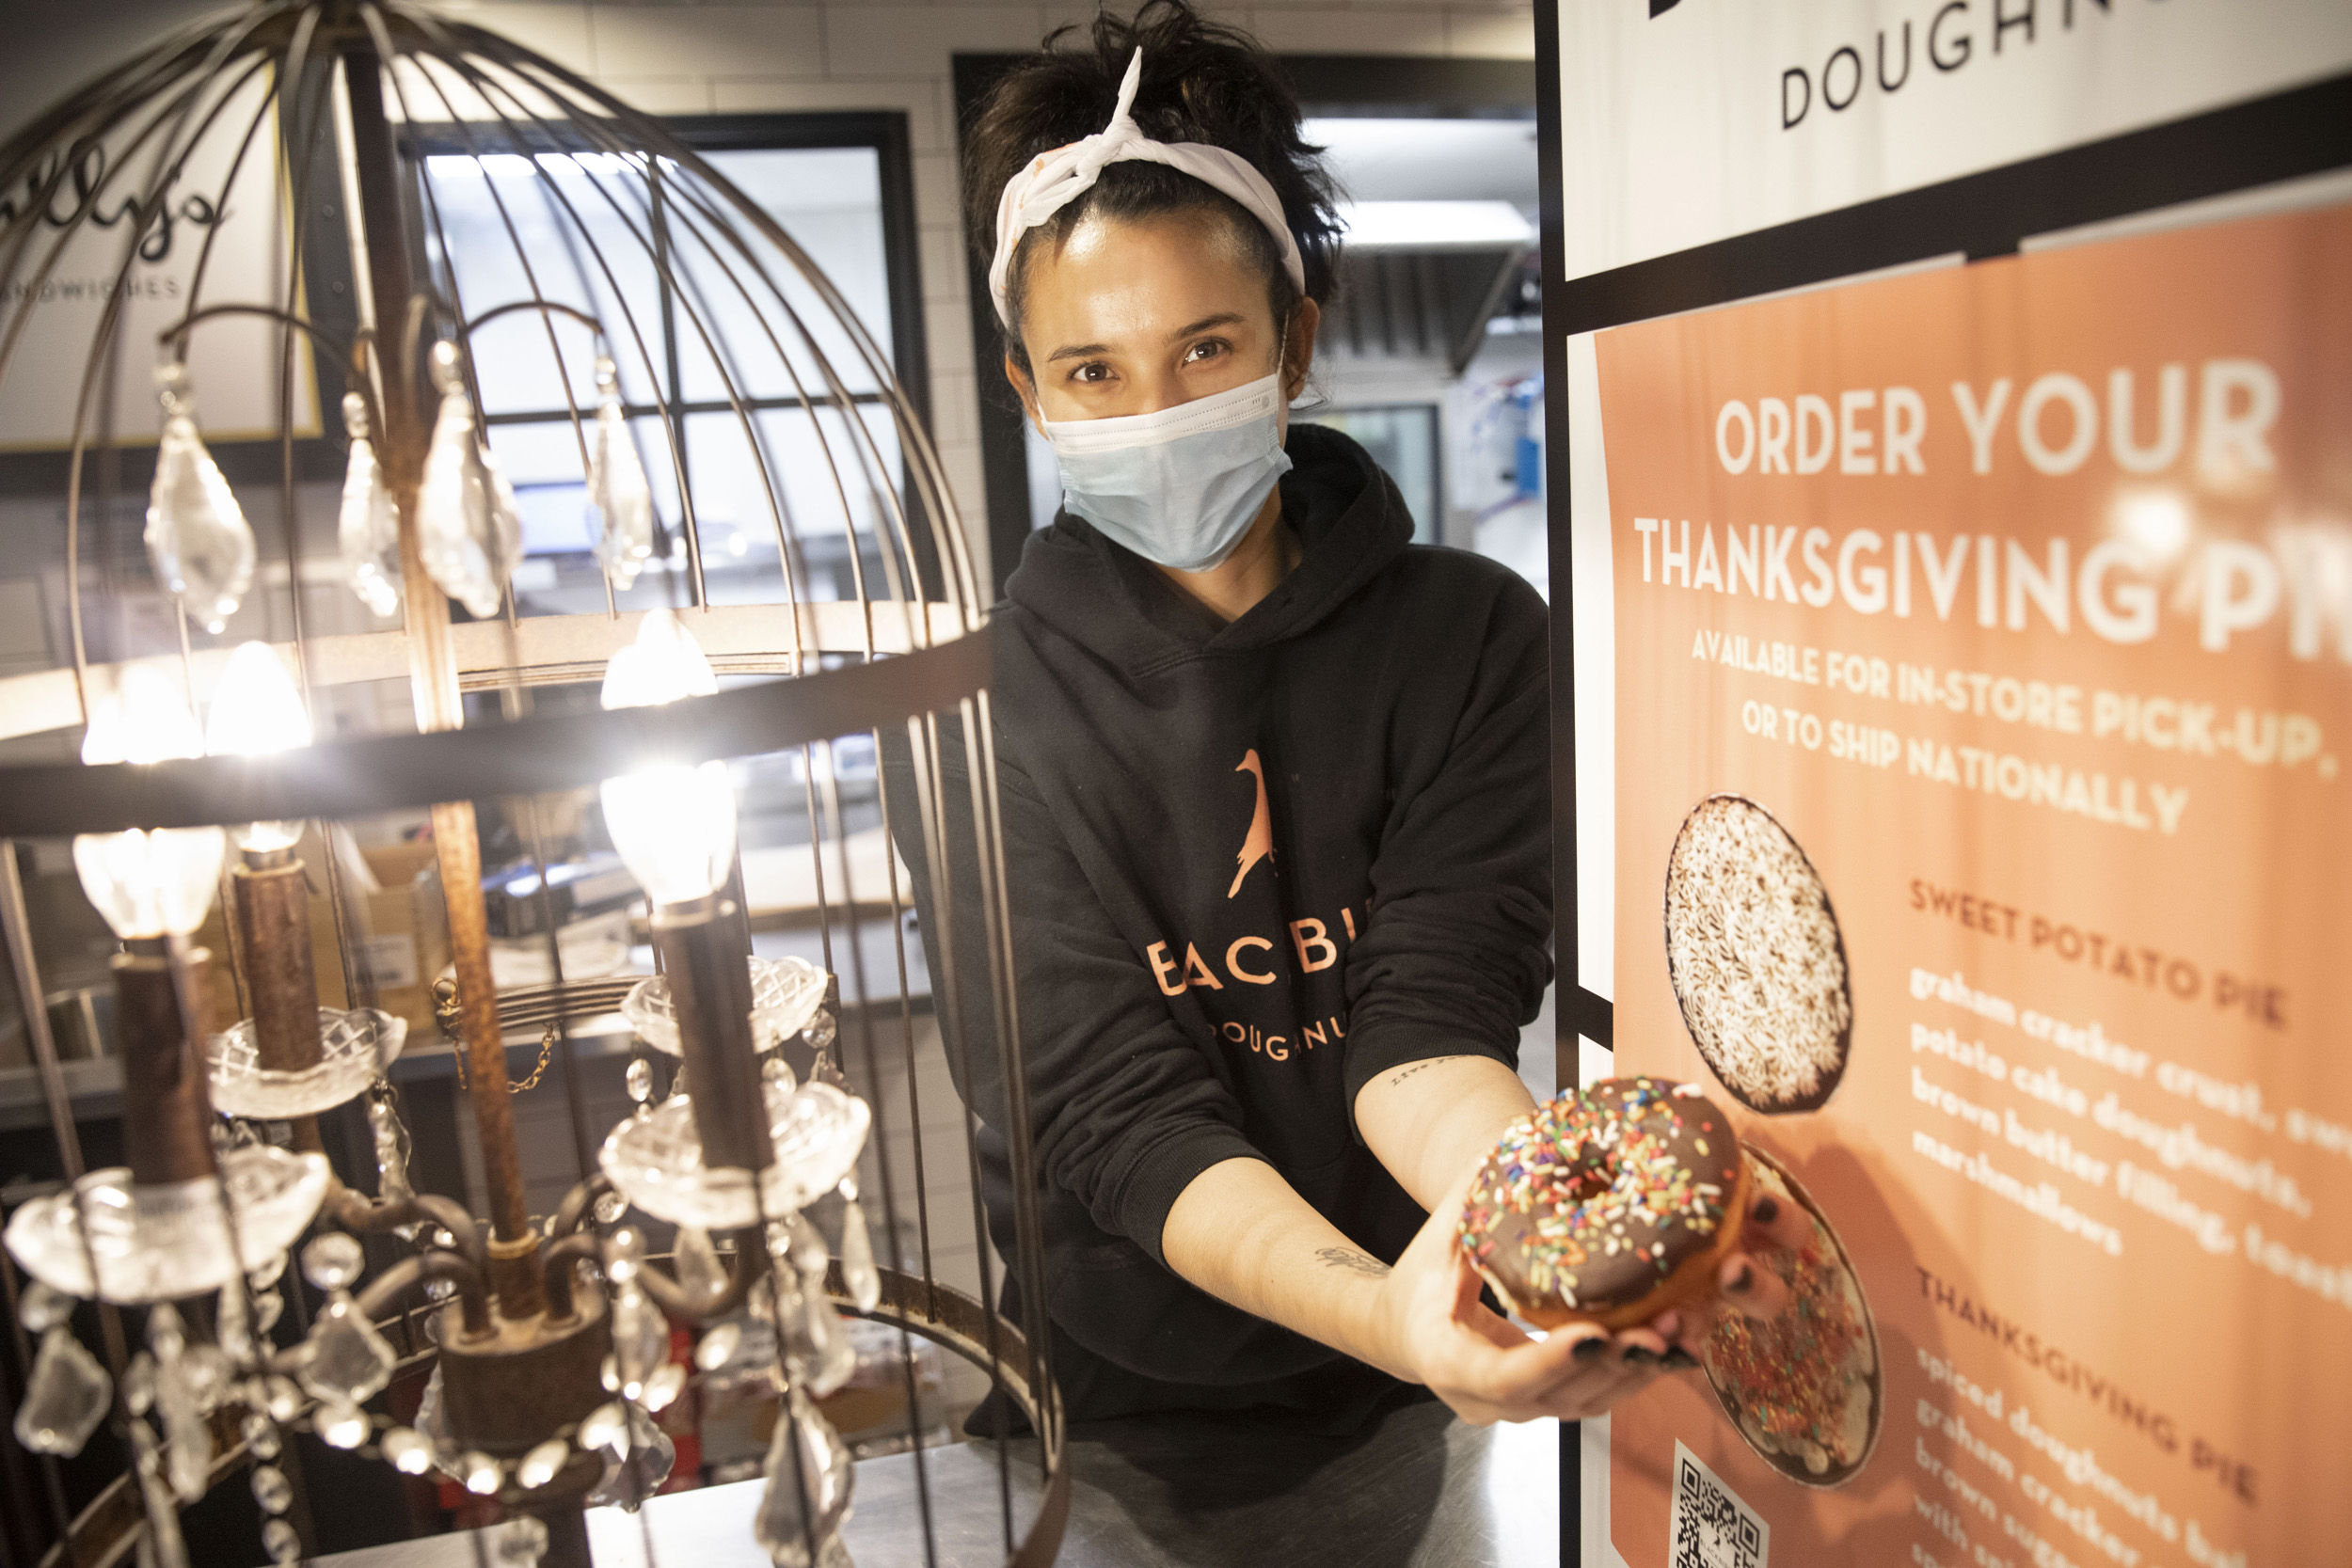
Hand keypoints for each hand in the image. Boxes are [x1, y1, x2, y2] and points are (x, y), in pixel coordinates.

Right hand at [1371, 1175, 1812, 1424]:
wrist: (1405, 1332)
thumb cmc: (1418, 1284)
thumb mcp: (1436, 1240)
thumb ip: (1470, 1200)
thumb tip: (1510, 1141)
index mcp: (1448, 1361)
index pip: (1504, 1376)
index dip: (1553, 1361)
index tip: (1597, 1337)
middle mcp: (1484, 1399)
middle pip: (1559, 1397)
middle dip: (1615, 1366)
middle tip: (1661, 1331)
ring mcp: (1517, 1409)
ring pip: (1586, 1404)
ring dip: (1636, 1373)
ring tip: (1679, 1332)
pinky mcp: (1545, 1403)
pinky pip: (1595, 1398)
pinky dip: (1634, 1375)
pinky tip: (1672, 1344)